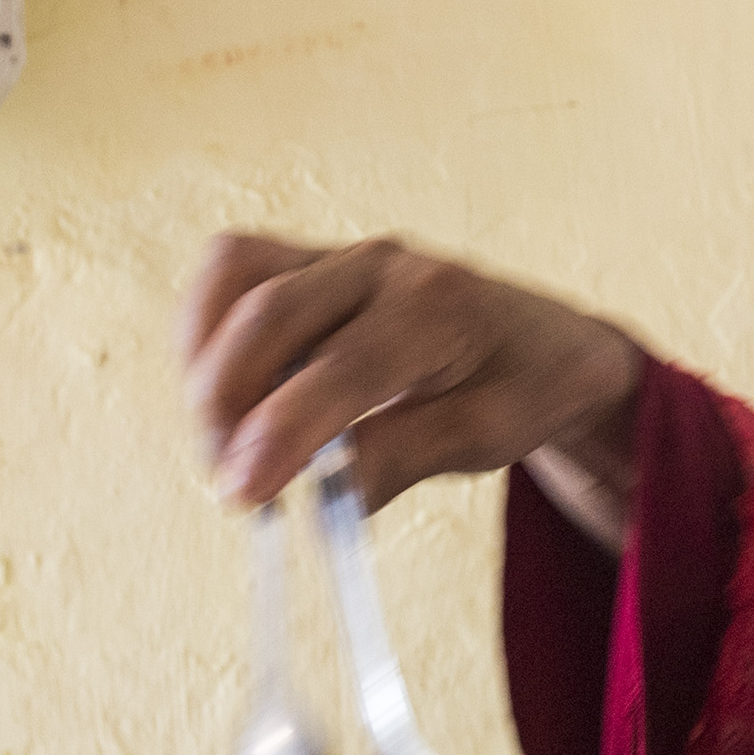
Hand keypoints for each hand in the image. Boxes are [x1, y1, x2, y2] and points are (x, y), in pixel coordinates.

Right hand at [179, 234, 645, 515]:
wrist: (547, 343)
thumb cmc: (521, 387)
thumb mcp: (487, 438)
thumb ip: (403, 459)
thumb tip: (321, 500)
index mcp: (439, 306)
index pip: (342, 367)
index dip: (283, 432)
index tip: (244, 494)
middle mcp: (382, 264)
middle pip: (269, 313)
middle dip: (226, 404)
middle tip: (227, 487)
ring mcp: (339, 253)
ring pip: (234, 278)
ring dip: (206, 362)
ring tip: (222, 443)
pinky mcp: (307, 260)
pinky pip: (231, 276)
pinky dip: (207, 334)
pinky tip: (228, 399)